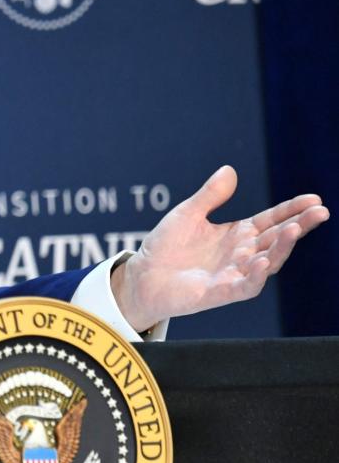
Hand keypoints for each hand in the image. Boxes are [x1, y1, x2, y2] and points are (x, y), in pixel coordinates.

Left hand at [111, 165, 328, 331]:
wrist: (142, 276)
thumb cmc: (165, 246)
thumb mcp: (188, 214)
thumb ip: (210, 195)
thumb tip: (230, 169)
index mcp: (237, 234)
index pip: (272, 220)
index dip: (292, 209)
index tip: (313, 199)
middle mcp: (241, 254)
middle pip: (277, 239)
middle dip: (299, 225)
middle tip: (320, 211)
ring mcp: (233, 274)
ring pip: (268, 262)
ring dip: (282, 247)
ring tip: (295, 229)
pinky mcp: (220, 292)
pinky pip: (245, 286)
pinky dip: (256, 276)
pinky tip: (263, 262)